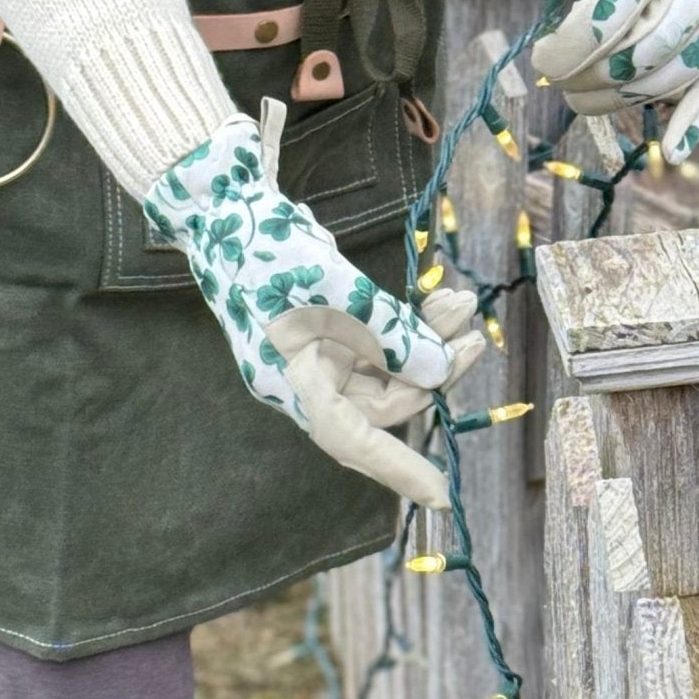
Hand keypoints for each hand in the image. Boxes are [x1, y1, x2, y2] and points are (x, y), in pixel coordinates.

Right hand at [144, 113, 483, 509]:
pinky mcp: (331, 326)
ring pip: (389, 369)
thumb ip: (389, 333)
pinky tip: (440, 299)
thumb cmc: (268, 250)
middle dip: (431, 369)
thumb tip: (440, 369)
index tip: (443, 494)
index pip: (350, 438)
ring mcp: (318, 353)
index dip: (397, 468)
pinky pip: (382, 342)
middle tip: (472, 333)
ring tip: (461, 303)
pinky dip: (411, 324)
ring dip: (427, 340)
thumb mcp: (334, 290)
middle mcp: (306, 379)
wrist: (227, 204)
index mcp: (292, 383)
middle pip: (383, 399)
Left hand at [531, 0, 698, 162]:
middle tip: (555, 82)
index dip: (571, 47)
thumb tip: (564, 57)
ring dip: (618, 99)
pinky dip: (692, 121)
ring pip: (669, 76)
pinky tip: (673, 152)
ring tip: (580, 98)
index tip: (541, 59)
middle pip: (639, 53)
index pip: (611, 14)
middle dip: (589, 76)